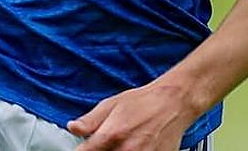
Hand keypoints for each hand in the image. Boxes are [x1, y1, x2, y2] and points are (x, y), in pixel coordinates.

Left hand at [67, 82, 193, 150]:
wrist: (174, 102)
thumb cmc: (145, 101)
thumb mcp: (112, 104)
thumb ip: (90, 120)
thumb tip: (73, 127)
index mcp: (111, 135)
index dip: (81, 150)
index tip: (83, 148)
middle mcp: (126, 150)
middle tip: (108, 143)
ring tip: (123, 144)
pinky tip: (135, 147)